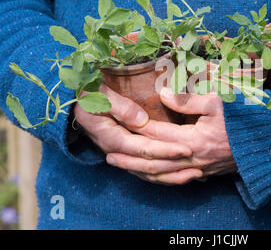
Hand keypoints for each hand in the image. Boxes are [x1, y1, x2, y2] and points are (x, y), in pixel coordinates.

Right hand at [74, 85, 202, 183]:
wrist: (73, 103)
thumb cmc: (88, 94)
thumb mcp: (99, 95)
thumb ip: (120, 106)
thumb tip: (142, 121)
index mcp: (111, 136)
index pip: (143, 148)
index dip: (165, 150)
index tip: (186, 149)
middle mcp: (115, 150)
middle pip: (147, 165)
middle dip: (172, 166)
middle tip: (196, 165)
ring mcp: (119, 154)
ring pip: (146, 172)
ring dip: (169, 176)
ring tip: (192, 175)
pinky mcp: (123, 153)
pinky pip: (143, 169)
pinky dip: (160, 174)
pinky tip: (177, 173)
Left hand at [105, 88, 236, 183]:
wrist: (264, 145)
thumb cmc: (241, 121)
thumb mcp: (216, 103)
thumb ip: (186, 100)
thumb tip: (161, 94)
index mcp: (192, 140)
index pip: (157, 133)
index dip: (136, 127)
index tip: (119, 122)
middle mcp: (191, 159)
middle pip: (153, 160)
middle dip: (129, 157)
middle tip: (108, 155)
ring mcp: (197, 170)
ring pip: (161, 175)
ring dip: (140, 171)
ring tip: (121, 167)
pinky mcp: (203, 174)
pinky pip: (174, 180)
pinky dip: (157, 179)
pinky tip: (148, 175)